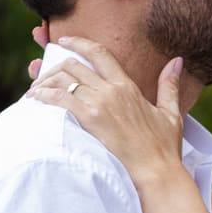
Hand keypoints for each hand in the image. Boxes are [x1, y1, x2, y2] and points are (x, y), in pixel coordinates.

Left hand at [31, 38, 187, 188]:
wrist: (157, 172)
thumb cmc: (164, 148)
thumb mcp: (171, 112)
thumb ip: (169, 85)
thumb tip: (176, 61)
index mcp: (128, 85)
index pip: (100, 53)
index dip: (79, 43)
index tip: (65, 41)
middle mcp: (112, 89)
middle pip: (74, 65)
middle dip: (54, 66)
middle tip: (42, 75)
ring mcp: (100, 102)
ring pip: (64, 78)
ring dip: (45, 81)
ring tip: (35, 90)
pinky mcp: (90, 118)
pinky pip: (60, 98)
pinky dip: (44, 96)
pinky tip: (35, 100)